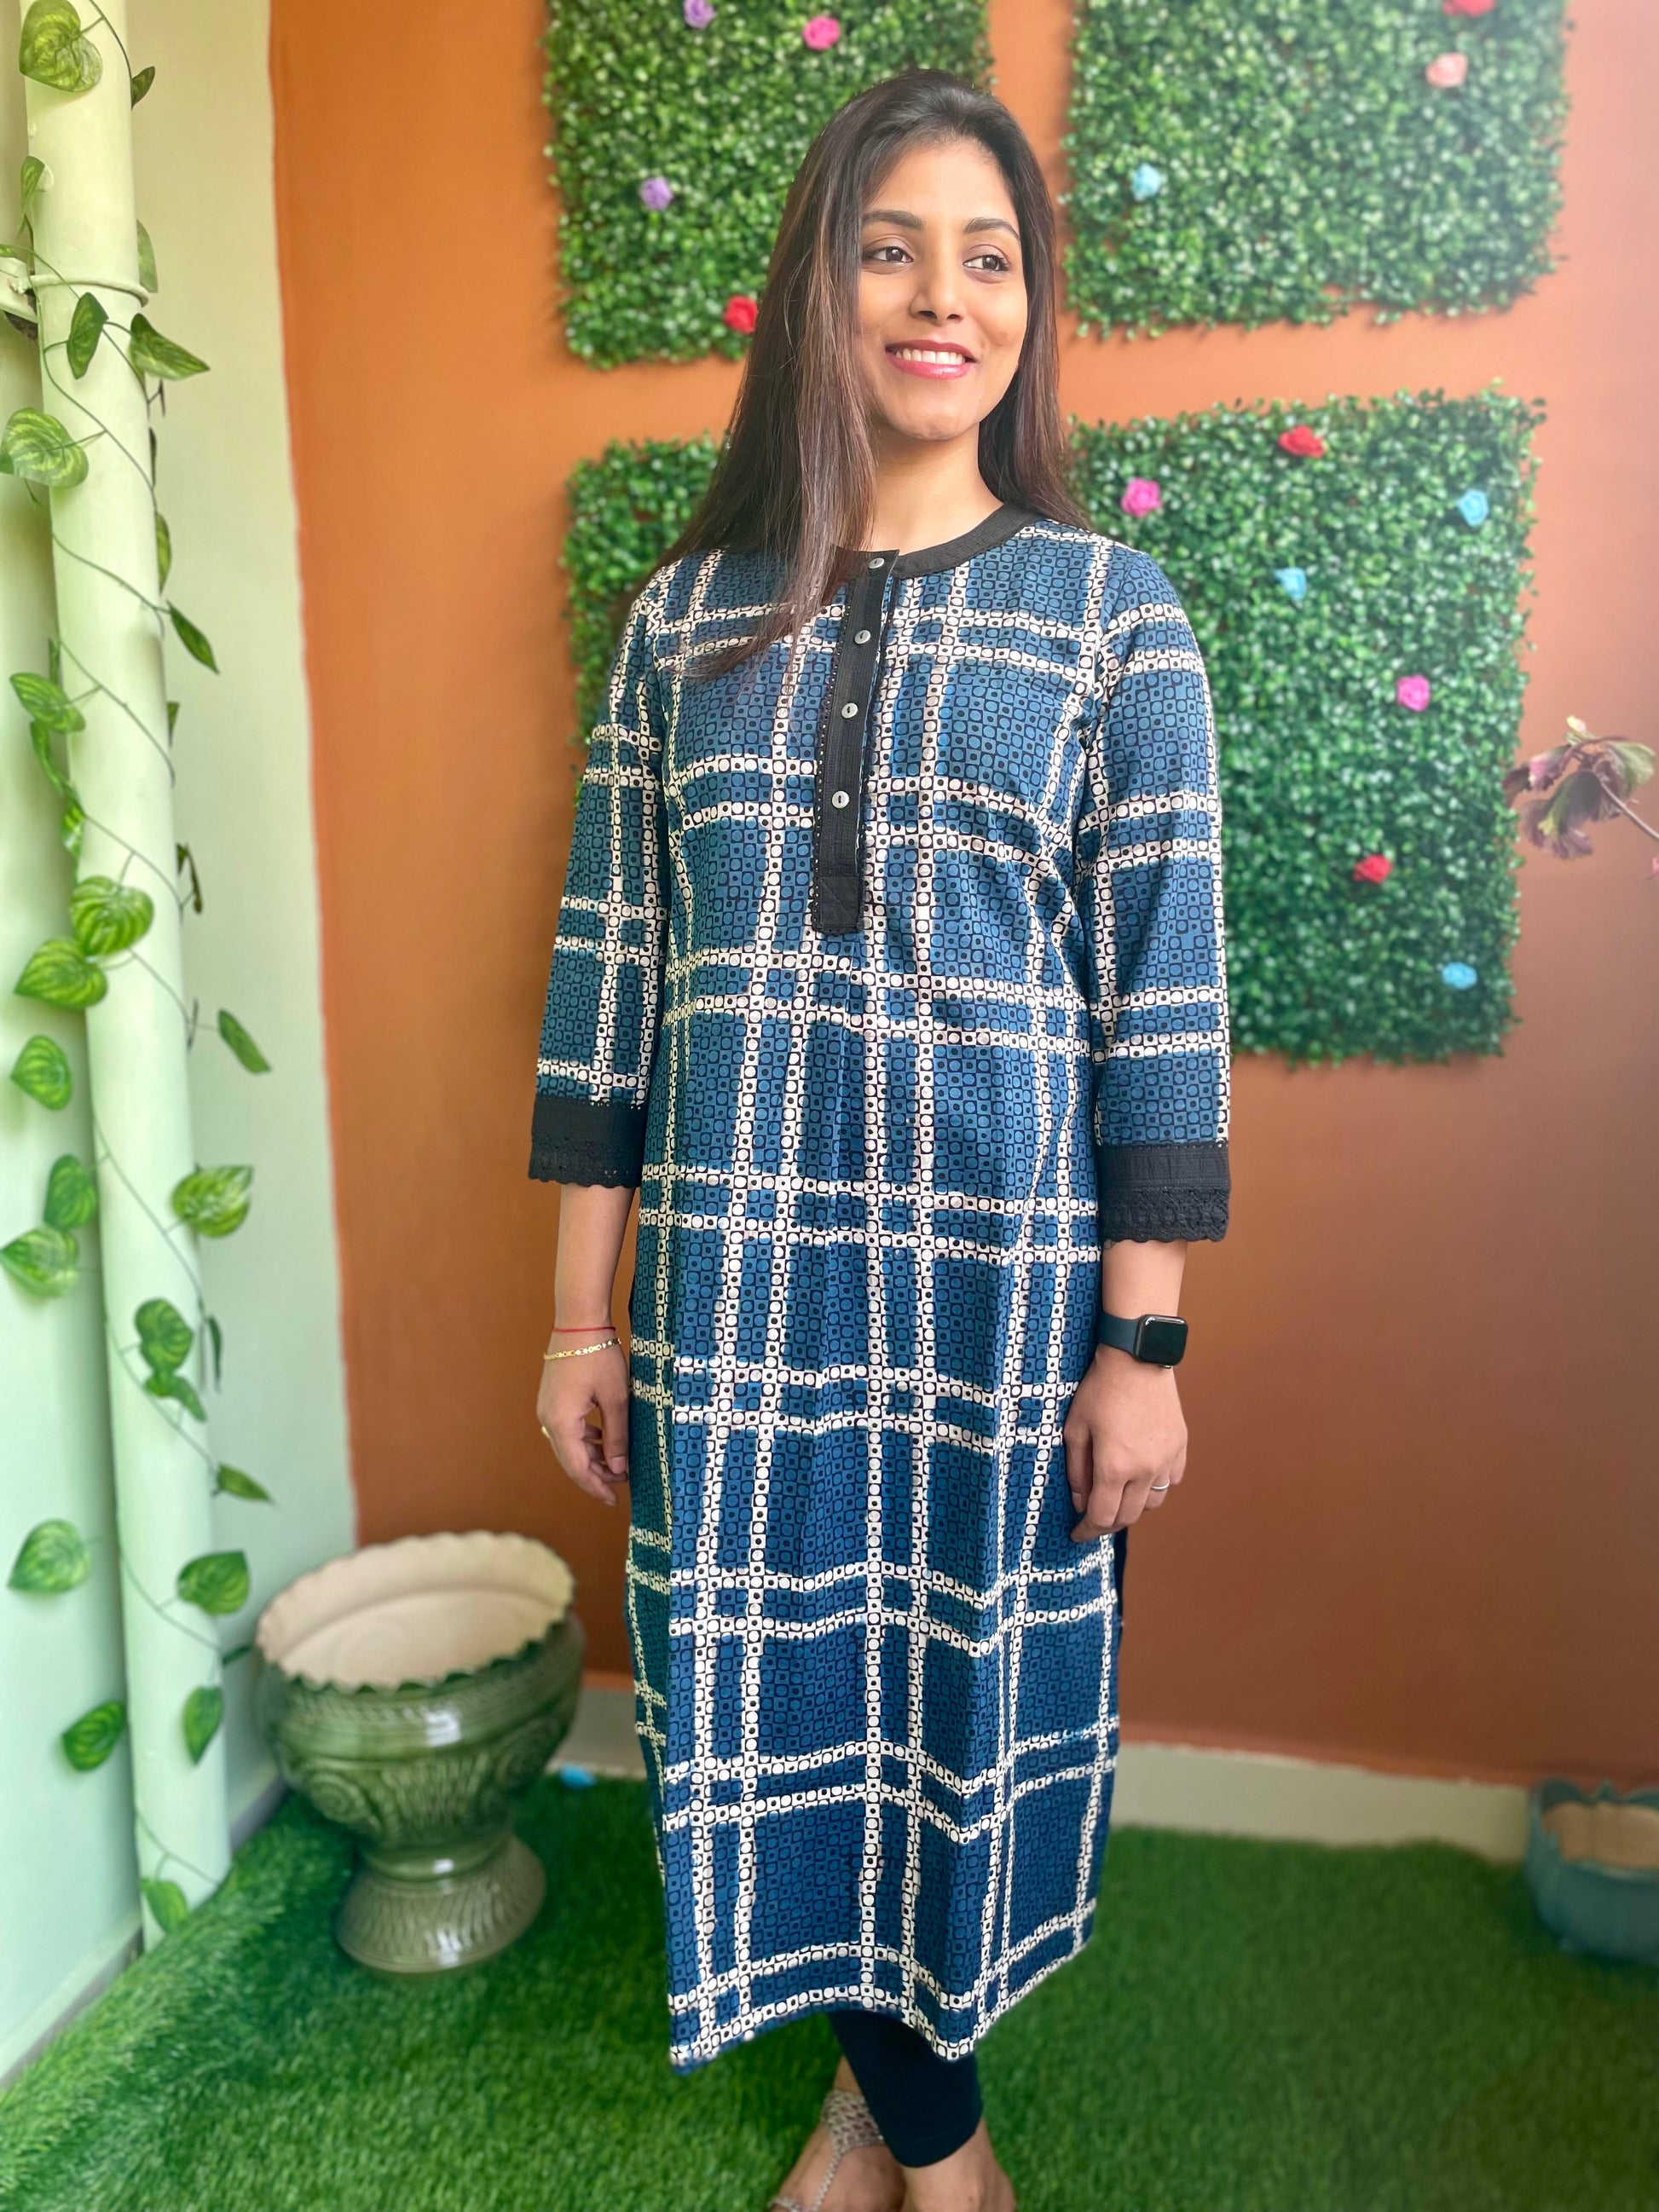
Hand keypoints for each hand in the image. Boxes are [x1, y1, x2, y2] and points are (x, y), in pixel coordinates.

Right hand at [536, 1329, 629, 1507]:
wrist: (578, 1323)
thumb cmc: (599, 1357)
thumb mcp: (616, 1399)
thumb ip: (617, 1436)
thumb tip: (619, 1469)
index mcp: (561, 1423)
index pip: (578, 1468)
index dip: (596, 1486)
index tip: (614, 1500)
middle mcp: (548, 1419)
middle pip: (570, 1460)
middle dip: (595, 1475)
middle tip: (620, 1485)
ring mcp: (547, 1409)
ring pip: (568, 1445)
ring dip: (591, 1457)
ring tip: (616, 1465)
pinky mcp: (552, 1400)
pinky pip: (566, 1429)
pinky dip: (584, 1440)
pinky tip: (602, 1440)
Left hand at [1062, 1344, 1186, 1541]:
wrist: (1137, 1358)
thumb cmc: (1100, 1390)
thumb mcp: (1075, 1429)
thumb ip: (1077, 1471)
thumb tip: (1081, 1502)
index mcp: (1114, 1468)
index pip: (1101, 1516)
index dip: (1087, 1531)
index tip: (1076, 1534)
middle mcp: (1145, 1470)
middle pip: (1128, 1516)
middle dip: (1107, 1524)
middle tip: (1092, 1520)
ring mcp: (1167, 1459)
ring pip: (1152, 1503)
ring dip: (1133, 1507)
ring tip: (1118, 1497)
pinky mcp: (1180, 1446)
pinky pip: (1171, 1480)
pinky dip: (1155, 1486)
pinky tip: (1142, 1477)